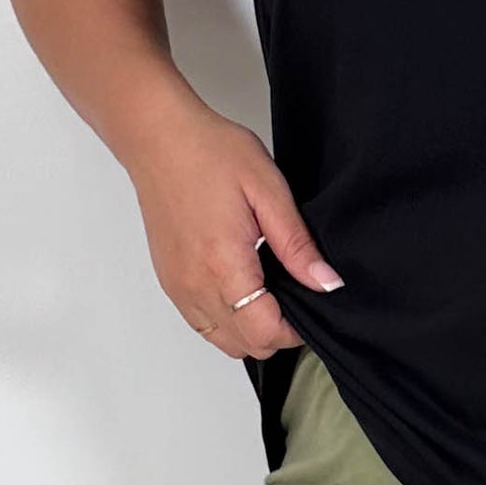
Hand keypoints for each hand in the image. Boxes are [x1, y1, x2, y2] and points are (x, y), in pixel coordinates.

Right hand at [124, 94, 342, 362]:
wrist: (159, 139)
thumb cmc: (209, 153)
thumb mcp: (268, 190)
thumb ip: (297, 245)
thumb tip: (326, 283)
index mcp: (224, 266)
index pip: (266, 333)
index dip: (296, 329)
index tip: (310, 301)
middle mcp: (196, 286)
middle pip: (247, 346)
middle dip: (278, 332)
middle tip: (294, 295)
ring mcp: (179, 288)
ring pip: (223, 342)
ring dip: (252, 329)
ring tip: (270, 292)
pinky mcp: (170, 283)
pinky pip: (203, 325)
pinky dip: (228, 321)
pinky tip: (243, 289)